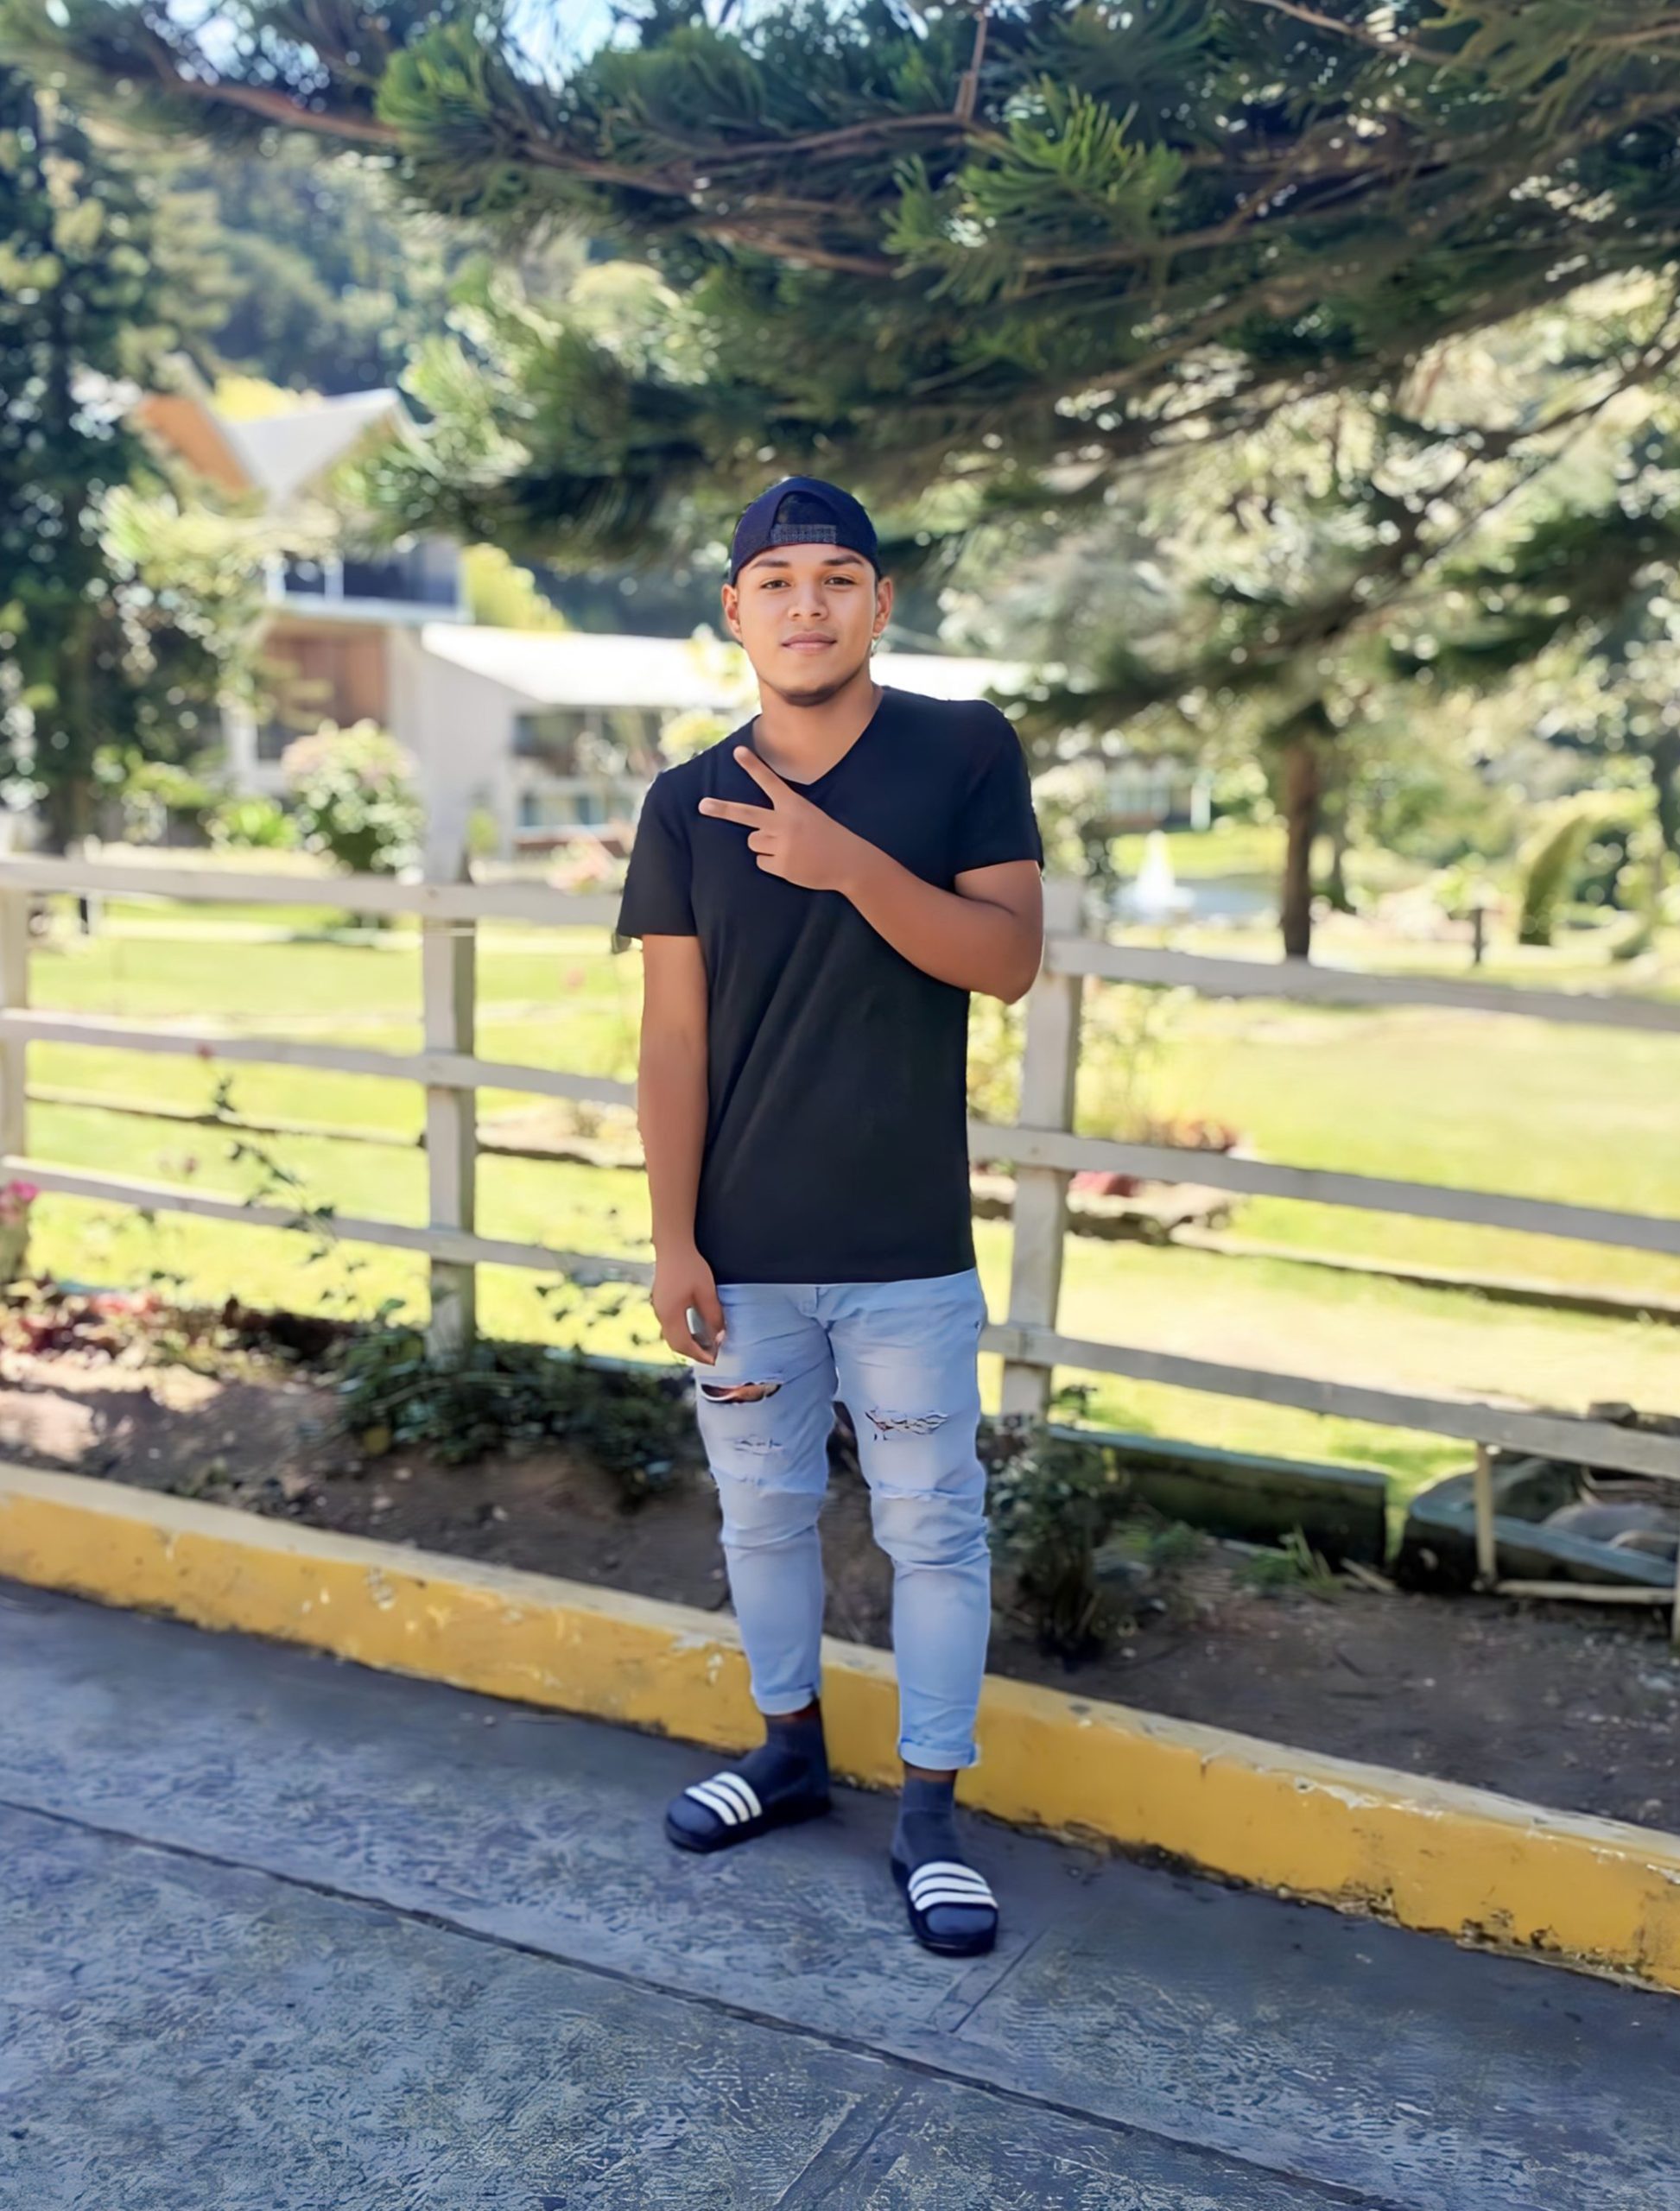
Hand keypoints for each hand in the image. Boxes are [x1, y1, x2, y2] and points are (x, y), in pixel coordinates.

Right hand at [652, 1245, 725, 1364]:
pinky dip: (683, 1333)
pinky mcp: (661, 1301)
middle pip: (675, 1344)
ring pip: (671, 1335)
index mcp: (671, 1314)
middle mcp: (661, 1314)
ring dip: (687, 1343)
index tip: (714, 1360)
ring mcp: (658, 1308)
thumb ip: (713, 1316)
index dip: (699, 1355)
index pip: (685, 1344)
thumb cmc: (690, 1266)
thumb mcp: (707, 1292)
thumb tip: (719, 1337)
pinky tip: (696, 1329)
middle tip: (711, 1356)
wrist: (672, 1246)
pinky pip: (670, 1326)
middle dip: (693, 1353)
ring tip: (705, 1345)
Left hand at [696, 745, 872, 891]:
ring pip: (753, 841)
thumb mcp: (809, 815)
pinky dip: (772, 863)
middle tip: (703, 806)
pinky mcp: (781, 865)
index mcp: (794, 805)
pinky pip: (761, 861)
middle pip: (746, 814)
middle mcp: (784, 823)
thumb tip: (753, 829)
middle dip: (722, 810)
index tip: (737, 751)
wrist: (849, 861)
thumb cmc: (828, 835)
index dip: (752, 766)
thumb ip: (783, 815)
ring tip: (788, 847)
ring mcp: (781, 845)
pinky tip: (791, 861)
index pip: (770, 782)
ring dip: (764, 844)